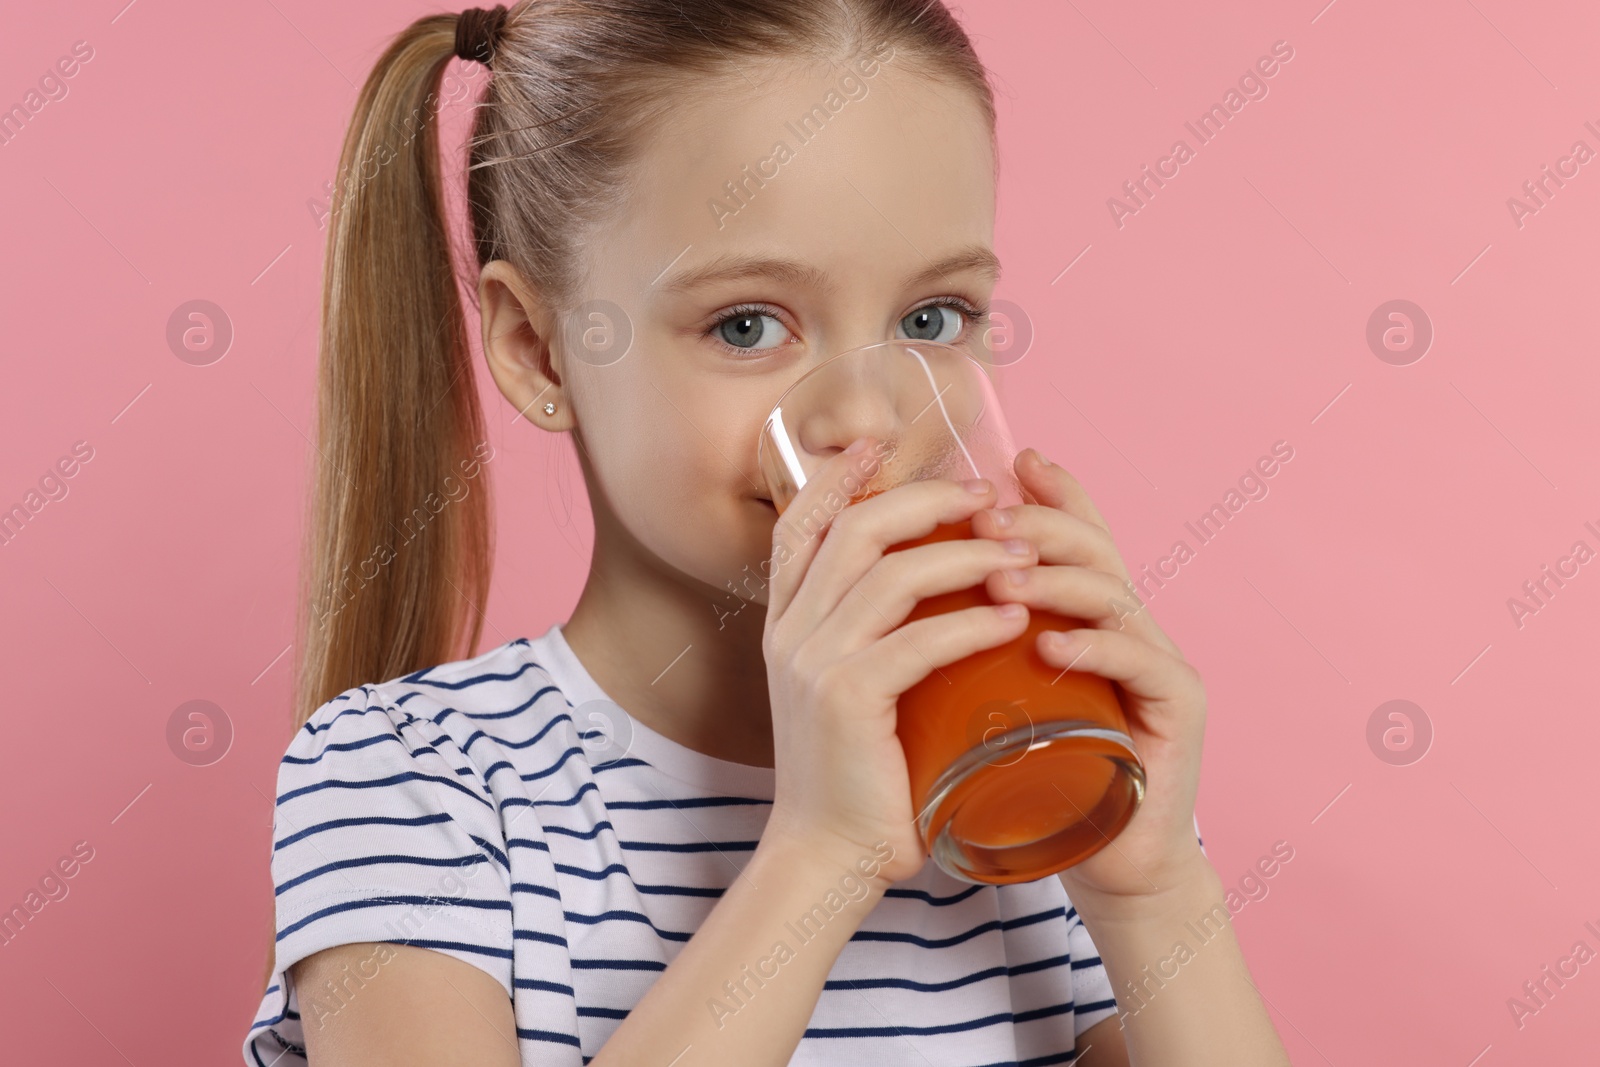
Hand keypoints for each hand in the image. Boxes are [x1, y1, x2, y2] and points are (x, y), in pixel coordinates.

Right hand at [761, 436, 1039, 885]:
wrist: (828, 859)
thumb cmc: (857, 780)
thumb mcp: (848, 693)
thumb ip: (871, 639)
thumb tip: (930, 591)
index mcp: (787, 626)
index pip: (800, 526)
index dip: (837, 479)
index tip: (881, 445)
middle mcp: (791, 634)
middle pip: (853, 531)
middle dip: (926, 502)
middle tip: (988, 498)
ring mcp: (812, 664)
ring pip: (889, 575)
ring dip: (965, 556)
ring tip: (1021, 557)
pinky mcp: (846, 700)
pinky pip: (917, 640)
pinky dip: (972, 622)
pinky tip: (1014, 620)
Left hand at [972, 448, 1207, 907]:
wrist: (1097, 856)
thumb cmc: (1034, 774)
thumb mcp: (992, 694)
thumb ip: (966, 641)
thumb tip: (895, 593)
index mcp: (1088, 615)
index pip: (1075, 535)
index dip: (1051, 492)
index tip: (1008, 461)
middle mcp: (1130, 626)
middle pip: (1093, 548)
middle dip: (1038, 525)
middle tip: (984, 520)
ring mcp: (1159, 663)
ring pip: (1114, 596)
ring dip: (1055, 581)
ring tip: (1002, 582)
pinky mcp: (1178, 710)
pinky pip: (1140, 664)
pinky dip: (1092, 649)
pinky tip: (1050, 646)